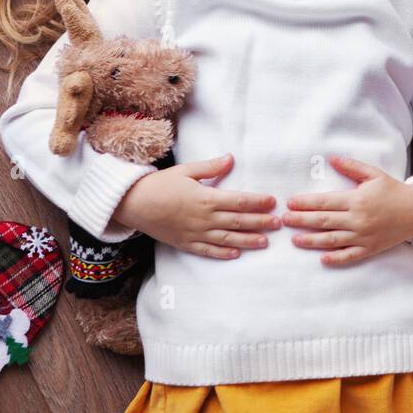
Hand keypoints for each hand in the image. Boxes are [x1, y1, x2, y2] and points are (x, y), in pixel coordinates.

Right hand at [111, 153, 279, 258]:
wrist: (133, 203)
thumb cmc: (160, 184)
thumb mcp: (186, 170)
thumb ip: (211, 167)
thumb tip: (231, 158)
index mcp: (206, 198)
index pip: (240, 201)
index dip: (258, 202)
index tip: (273, 202)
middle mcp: (204, 218)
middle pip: (239, 221)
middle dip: (261, 222)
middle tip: (279, 223)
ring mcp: (195, 233)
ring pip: (227, 239)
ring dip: (248, 241)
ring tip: (265, 242)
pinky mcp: (186, 243)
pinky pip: (208, 251)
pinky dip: (223, 254)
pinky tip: (236, 254)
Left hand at [281, 156, 412, 266]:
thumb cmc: (393, 190)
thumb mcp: (374, 174)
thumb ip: (351, 167)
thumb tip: (331, 159)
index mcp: (356, 200)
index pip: (324, 202)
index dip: (305, 203)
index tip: (289, 202)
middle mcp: (358, 219)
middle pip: (322, 221)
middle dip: (300, 220)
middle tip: (283, 220)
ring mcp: (363, 236)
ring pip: (331, 240)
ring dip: (311, 240)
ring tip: (294, 240)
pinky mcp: (370, 248)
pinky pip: (349, 256)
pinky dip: (335, 259)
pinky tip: (322, 259)